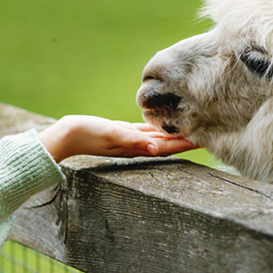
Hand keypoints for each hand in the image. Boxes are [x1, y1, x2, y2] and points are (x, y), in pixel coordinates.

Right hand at [38, 115, 196, 162]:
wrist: (65, 135)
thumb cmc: (87, 133)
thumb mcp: (111, 134)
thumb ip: (133, 140)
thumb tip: (156, 148)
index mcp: (135, 147)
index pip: (167, 146)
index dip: (185, 144)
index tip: (205, 141)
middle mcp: (135, 146)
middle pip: (167, 143)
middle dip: (185, 140)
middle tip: (206, 134)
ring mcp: (128, 140)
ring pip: (157, 137)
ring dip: (173, 135)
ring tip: (191, 129)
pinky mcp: (121, 132)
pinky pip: (144, 130)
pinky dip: (156, 128)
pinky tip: (163, 124)